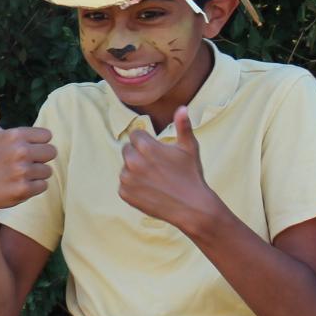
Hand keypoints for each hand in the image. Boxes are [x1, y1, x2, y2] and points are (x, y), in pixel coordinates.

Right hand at [0, 83, 56, 217]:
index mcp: (15, 134)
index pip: (47, 136)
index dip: (36, 143)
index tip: (21, 149)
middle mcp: (20, 151)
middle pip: (52, 152)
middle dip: (39, 159)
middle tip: (21, 163)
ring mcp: (22, 171)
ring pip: (48, 170)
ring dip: (35, 174)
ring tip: (17, 175)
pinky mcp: (24, 189)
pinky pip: (43, 186)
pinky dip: (33, 188)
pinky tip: (17, 185)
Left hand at [118, 105, 221, 233]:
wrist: (192, 208)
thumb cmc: (191, 175)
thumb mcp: (189, 148)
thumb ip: (183, 126)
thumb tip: (182, 107)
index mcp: (145, 146)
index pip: (135, 135)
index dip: (147, 142)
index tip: (158, 152)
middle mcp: (132, 161)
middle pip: (127, 150)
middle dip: (139, 155)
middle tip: (157, 166)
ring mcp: (127, 179)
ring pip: (125, 167)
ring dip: (135, 171)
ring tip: (155, 179)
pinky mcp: (124, 194)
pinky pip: (124, 184)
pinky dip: (133, 187)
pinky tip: (150, 190)